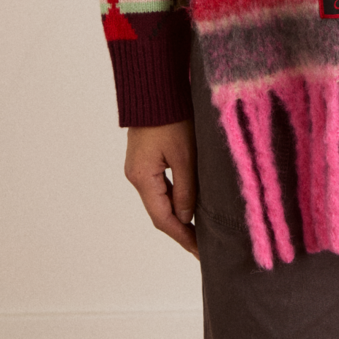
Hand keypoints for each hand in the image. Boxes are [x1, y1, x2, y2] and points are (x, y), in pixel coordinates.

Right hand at [124, 119, 198, 257]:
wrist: (156, 87)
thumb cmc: (172, 116)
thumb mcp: (185, 154)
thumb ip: (186, 188)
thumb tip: (186, 217)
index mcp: (142, 177)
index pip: (162, 218)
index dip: (182, 236)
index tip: (199, 251)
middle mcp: (136, 175)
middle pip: (159, 211)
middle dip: (181, 229)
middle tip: (203, 245)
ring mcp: (139, 167)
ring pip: (160, 199)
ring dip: (178, 214)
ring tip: (199, 229)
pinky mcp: (145, 158)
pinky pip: (160, 185)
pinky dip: (174, 197)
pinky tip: (188, 204)